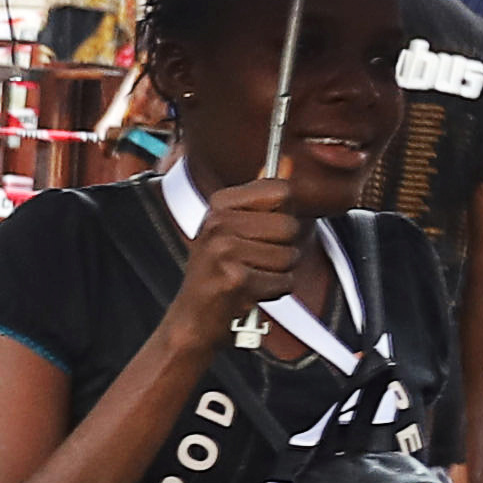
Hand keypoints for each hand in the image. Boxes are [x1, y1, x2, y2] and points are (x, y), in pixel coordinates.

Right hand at [172, 170, 310, 329]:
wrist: (192, 320)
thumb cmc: (218, 274)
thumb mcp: (233, 229)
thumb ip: (263, 198)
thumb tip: (289, 162)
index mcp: (220, 204)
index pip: (281, 191)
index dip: (284, 213)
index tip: (265, 230)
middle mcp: (219, 223)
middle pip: (290, 225)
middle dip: (283, 249)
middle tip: (255, 261)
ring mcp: (225, 251)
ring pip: (289, 256)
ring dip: (278, 273)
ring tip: (251, 277)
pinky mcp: (235, 280)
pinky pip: (283, 282)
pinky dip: (273, 292)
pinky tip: (250, 294)